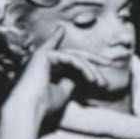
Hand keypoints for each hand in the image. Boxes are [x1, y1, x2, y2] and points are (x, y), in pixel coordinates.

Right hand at [3, 28, 117, 127]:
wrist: (30, 108)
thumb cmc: (44, 104)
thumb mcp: (62, 91)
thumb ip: (69, 79)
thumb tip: (78, 74)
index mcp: (43, 66)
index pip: (57, 52)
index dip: (58, 39)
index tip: (61, 29)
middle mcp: (41, 58)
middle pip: (73, 54)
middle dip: (93, 59)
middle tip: (109, 63)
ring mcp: (42, 55)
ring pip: (75, 57)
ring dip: (91, 69)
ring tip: (101, 82)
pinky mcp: (45, 55)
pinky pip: (72, 58)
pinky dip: (84, 68)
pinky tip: (93, 78)